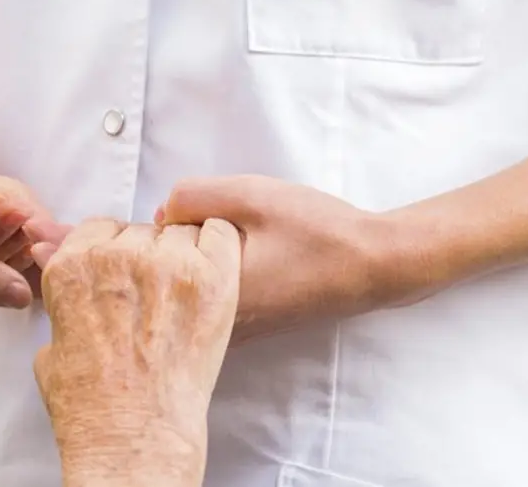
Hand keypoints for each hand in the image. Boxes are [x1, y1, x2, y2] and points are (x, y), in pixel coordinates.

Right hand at [31, 219, 241, 486]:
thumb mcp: (52, 346)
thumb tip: (76, 289)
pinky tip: (212, 278)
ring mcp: (165, 263)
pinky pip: (219, 233)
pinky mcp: (210, 277)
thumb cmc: (90, 403)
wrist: (134, 434)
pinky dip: (218, 247)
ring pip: (179, 232)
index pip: (99, 228)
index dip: (113, 251)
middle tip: (154, 296)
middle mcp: (115, 255)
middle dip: (146, 256)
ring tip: (184, 296)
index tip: (123, 273)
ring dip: (182, 255)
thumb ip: (65, 305)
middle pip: (139, 231)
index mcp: (72, 266)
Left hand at [160, 175, 398, 343]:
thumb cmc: (315, 229)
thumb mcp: (249, 195)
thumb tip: (159, 215)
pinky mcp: (246, 330)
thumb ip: (192, 197)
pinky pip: (209, 303)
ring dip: (200, 265)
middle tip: (230, 232)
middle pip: (167, 281)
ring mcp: (232, 333)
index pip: (155, 259)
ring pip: (187, 293)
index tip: (207, 218)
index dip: (173, 227)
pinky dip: (215, 281)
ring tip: (245, 245)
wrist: (372, 265)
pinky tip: (250, 262)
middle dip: (181, 250)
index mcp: (210, 294)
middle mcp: (215, 324)